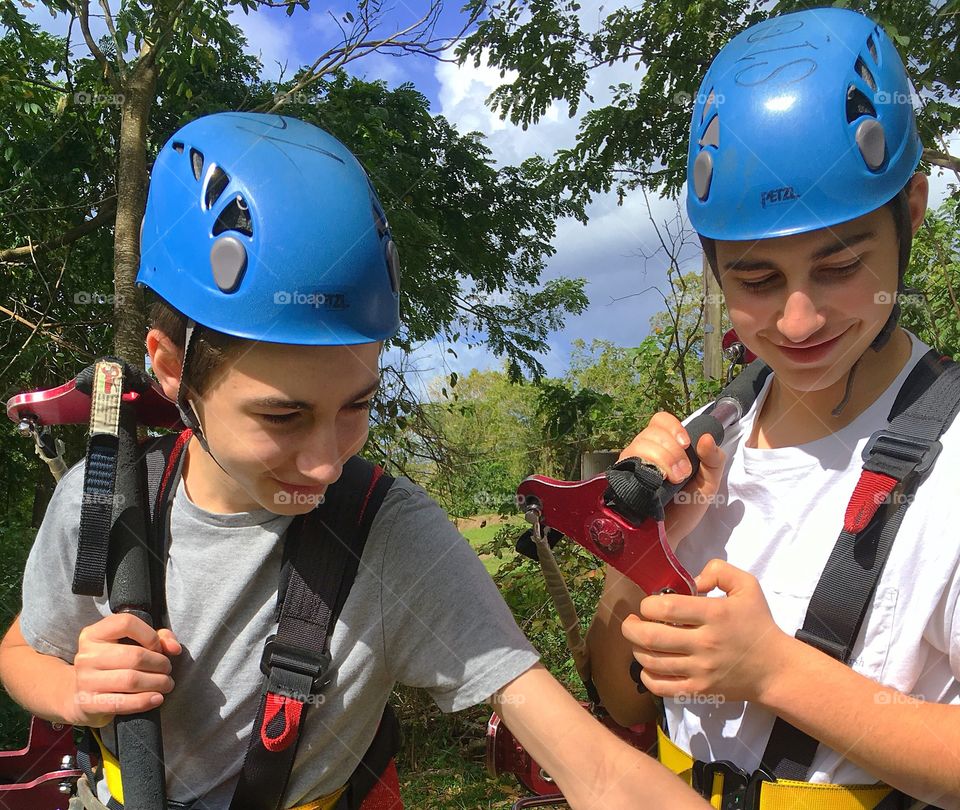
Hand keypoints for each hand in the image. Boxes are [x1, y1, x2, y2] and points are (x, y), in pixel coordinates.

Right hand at [69, 614, 180, 726]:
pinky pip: (122, 703)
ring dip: (157, 683)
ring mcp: (85, 680)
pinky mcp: (89, 703)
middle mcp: (87, 655)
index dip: (150, 635)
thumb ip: (158, 638)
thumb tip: (174, 648)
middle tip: (167, 670)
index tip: (158, 648)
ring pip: (131, 680)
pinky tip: (157, 698)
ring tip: (166, 684)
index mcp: (94, 634)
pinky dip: (144, 701)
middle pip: (134, 656)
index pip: (126, 623)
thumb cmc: (113, 665)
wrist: (79, 696)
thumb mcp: (130, 644)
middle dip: (160, 664)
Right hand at [619, 412, 725, 544]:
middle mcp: (643, 453)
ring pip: (639, 444)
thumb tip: (705, 438)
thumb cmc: (685, 510)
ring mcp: (630, 466)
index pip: (660, 421)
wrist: (669, 538)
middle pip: (650, 432)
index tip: (686, 444)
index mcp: (664, 448)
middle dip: (672, 450)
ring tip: (674, 480)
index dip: (672, 427)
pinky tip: (656, 482)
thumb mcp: (709, 483)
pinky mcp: (619, 480)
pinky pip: (626, 462)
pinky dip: (644, 467)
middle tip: (683, 473)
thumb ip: (714, 460)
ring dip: (662, 458)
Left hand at [622, 559, 788, 703]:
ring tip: (638, 640)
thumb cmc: (757, 624)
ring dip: (636, 648)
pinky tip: (648, 665)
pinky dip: (646, 675)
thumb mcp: (747, 586)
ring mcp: (700, 670)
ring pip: (652, 661)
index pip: (666, 608)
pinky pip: (661, 687)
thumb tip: (692, 580)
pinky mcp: (699, 691)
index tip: (648, 604)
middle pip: (651, 636)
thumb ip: (719, 571)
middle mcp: (705, 643)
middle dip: (631, 627)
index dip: (647, 604)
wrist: (774, 669)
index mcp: (715, 614)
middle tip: (631, 621)